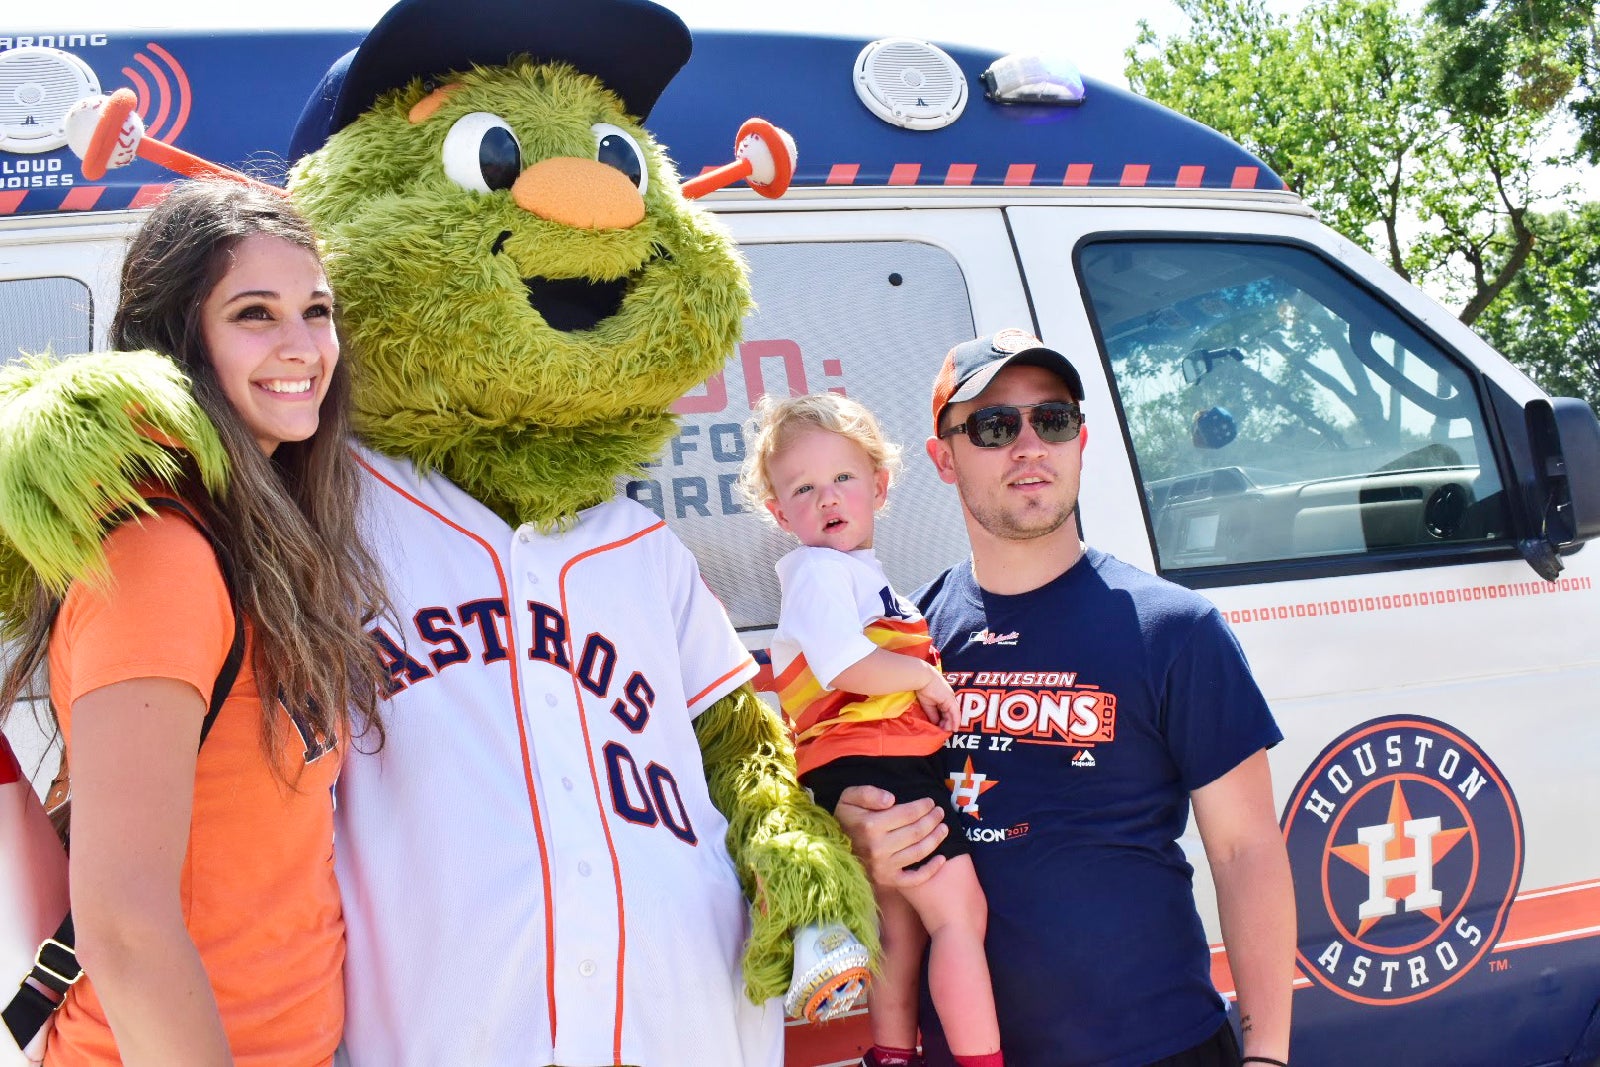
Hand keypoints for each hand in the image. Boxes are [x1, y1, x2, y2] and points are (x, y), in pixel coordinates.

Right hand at [831, 785, 946, 888]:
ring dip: (936, 839)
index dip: (922, 806)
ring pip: (919, 852)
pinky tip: (942, 859)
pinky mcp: (887, 880)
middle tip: (940, 812)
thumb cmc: (844, 819)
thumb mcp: (848, 798)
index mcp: (870, 826)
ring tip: (944, 828)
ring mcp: (884, 867)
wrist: (831, 848)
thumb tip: (891, 800)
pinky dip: (931, 870)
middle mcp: (878, 848)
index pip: (907, 814)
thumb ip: (868, 793)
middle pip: (916, 832)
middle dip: (932, 820)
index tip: (930, 802)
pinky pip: (914, 879)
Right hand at [915, 668, 957, 731]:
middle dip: (948, 723)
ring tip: (949, 732)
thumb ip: (932, 714)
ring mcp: (951, 698)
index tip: (941, 728)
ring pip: (954, 714)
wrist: (922, 678)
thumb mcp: (927, 705)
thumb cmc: (922, 688)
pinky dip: (955, 721)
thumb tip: (935, 723)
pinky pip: (955, 712)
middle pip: (950, 713)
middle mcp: (948, 698)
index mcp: (942, 697)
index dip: (943, 720)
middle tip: (945, 732)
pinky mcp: (951, 700)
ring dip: (952, 724)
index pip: (945, 711)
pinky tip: (954, 728)